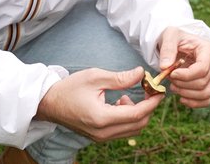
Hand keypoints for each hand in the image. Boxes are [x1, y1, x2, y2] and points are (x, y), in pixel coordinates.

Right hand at [35, 67, 162, 141]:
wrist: (49, 103)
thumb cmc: (70, 88)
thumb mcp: (96, 77)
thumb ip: (121, 77)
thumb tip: (142, 73)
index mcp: (102, 118)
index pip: (137, 114)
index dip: (152, 102)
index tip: (160, 90)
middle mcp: (103, 132)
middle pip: (139, 125)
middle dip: (148, 107)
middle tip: (149, 90)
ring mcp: (101, 137)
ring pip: (133, 129)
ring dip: (138, 113)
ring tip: (128, 95)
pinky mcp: (99, 137)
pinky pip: (123, 130)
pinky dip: (129, 118)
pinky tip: (120, 102)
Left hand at [158, 26, 209, 107]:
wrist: (176, 43)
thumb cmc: (174, 37)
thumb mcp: (169, 36)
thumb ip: (167, 49)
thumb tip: (165, 66)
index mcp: (207, 49)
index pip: (202, 69)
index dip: (186, 75)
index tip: (171, 74)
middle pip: (202, 82)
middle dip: (182, 84)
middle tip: (169, 78)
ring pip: (205, 93)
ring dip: (186, 94)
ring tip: (173, 86)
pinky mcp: (207, 84)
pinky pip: (206, 100)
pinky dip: (193, 103)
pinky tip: (181, 98)